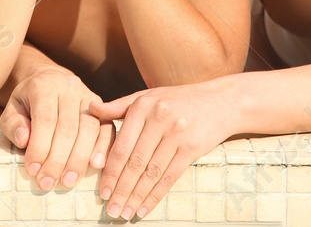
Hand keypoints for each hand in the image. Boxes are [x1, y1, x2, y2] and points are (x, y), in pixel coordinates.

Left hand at [0, 64, 111, 190]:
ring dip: (79, 159)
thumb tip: (24, 140)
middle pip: (68, 128)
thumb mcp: (12, 108)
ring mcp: (89, 96)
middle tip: (48, 183)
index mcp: (44, 85)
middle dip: (58, 160)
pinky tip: (96, 166)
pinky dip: (103, 148)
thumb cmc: (28, 101)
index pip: (45, 120)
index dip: (40, 147)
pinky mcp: (103, 106)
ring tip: (68, 181)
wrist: (49, 79)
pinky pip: (107, 128)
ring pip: (89, 129)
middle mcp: (69, 87)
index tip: (33, 170)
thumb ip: (14, 124)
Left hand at [89, 82, 229, 219]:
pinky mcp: (192, 147)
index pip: (121, 146)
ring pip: (152, 172)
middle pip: (135, 162)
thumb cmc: (177, 100)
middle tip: (111, 210)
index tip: (102, 191)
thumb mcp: (148, 96)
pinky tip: (145, 208)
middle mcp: (158, 119)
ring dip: (136, 196)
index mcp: (142, 106)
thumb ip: (119, 106)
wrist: (220, 101)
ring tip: (125, 213)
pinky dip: (156, 195)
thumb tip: (90, 109)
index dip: (110, 171)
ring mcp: (177, 133)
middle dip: (121, 189)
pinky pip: (170, 176)